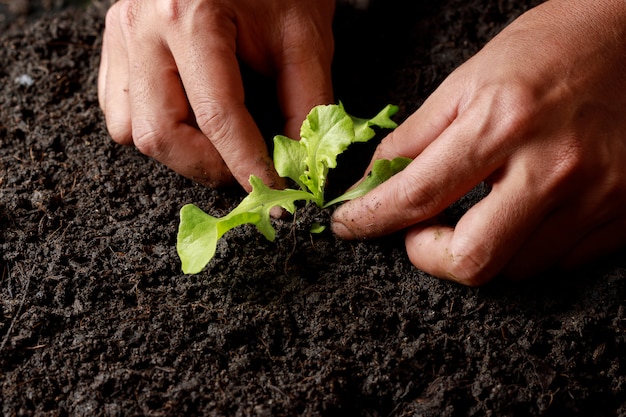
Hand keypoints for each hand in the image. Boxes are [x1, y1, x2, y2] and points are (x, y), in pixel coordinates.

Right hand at [98, 0, 334, 189]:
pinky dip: (158, 131)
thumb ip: (306, 105)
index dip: (249, 166)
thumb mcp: (303, 38)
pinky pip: (121, 114)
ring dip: (183, 153)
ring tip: (222, 145)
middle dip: (210, 168)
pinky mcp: (114, 49)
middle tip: (247, 172)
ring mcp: (121, 37)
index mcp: (191, 16)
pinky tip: (191, 120)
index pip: (218, 116)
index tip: (274, 196)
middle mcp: (143, 27)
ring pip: (135, 132)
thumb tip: (299, 165)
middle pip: (161, 134)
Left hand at [332, 0, 625, 285]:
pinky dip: (524, 247)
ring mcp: (595, 197)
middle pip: (471, 259)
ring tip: (476, 211)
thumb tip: (374, 182)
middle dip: (427, 256)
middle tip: (417, 233)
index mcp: (503, 122)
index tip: (349, 225)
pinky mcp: (622, 215)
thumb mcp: (469, 78)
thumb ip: (416, 136)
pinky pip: (558, 262)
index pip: (417, 195)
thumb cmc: (550, 48)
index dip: (369, 220)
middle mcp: (553, 167)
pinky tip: (520, 212)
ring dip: (479, 248)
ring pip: (514, 269)